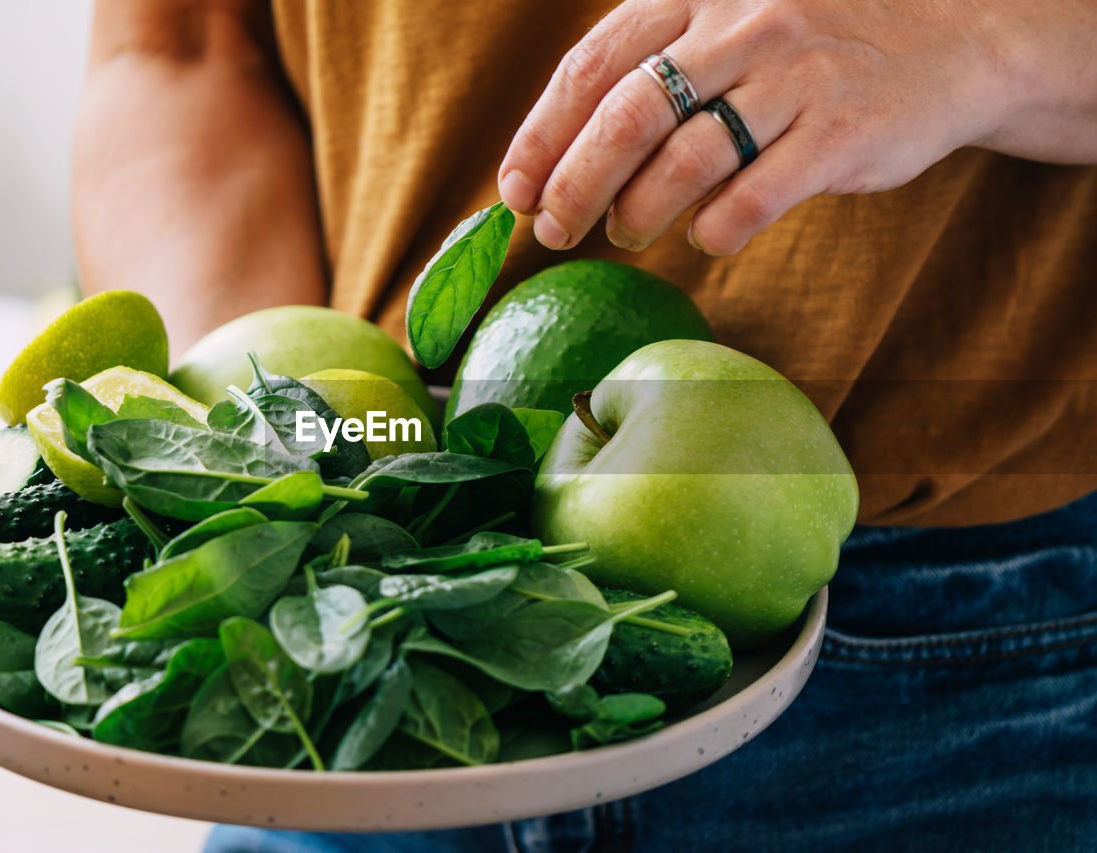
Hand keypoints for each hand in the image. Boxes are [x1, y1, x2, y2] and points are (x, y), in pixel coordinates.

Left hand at [497, 0, 1096, 254]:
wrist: (953, 38)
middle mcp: (743, 24)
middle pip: (627, 115)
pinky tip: (704, 238)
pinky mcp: (842, 132)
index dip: (543, 135)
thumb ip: (654, 70)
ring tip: (626, 232)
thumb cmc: (811, 50)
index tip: (514, 192)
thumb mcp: (729, 25)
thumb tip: (559, 164)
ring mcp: (796, 76)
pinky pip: (751, 199)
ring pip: (685, 161)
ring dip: (638, 213)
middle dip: (575, 184)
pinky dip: (712, 231)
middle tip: (554, 230)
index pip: (593, 64)